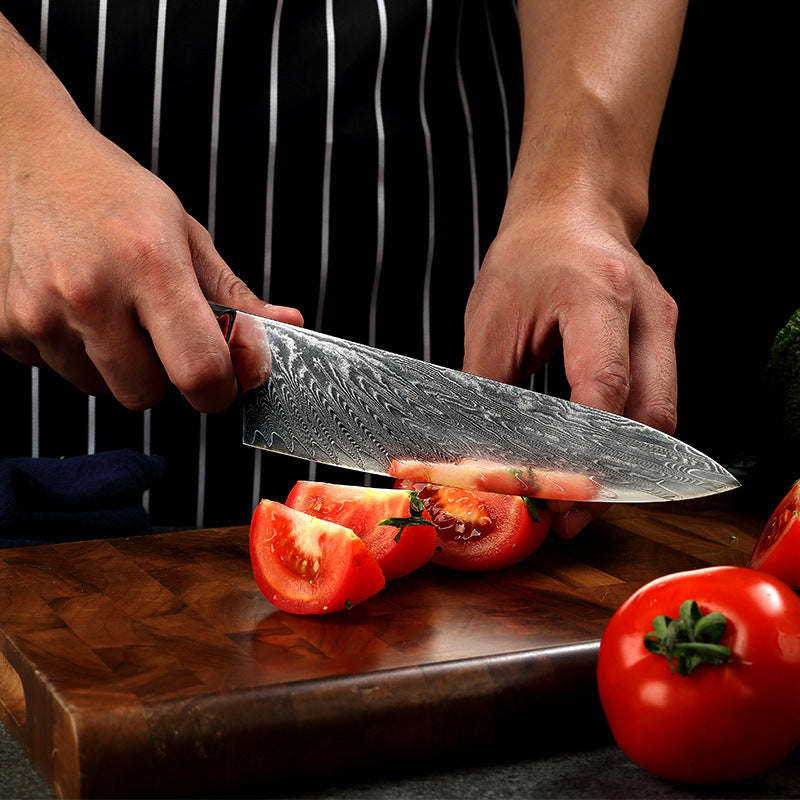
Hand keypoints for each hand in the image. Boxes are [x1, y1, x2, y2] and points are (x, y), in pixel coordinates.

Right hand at [0, 38, 300, 412]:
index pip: (198, 370)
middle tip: (160, 334)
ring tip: (112, 311)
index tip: (222, 381)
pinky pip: (58, 373)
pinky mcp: (2, 325)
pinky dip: (75, 354)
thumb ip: (234, 293)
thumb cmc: (115, 194)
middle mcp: (89, 292)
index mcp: (150, 264)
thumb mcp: (184, 232)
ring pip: (101, 390)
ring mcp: (38, 311)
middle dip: (165, 377)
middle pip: (146, 395)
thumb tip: (288, 327)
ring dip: (118, 367)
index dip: (219, 389)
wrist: (25, 155)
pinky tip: (73, 308)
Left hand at [463, 200, 677, 537]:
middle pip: (651, 414)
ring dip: (624, 465)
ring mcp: (664, 325)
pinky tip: (596, 462)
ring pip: (662, 416)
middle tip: (572, 519)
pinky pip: (656, 401)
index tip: (557, 496)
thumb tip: (483, 454)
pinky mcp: (663, 339)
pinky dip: (629, 441)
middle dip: (614, 476)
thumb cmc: (526, 255)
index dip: (584, 451)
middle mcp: (647, 311)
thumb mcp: (491, 319)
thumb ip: (489, 389)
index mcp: (597, 294)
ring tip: (580, 501)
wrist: (570, 210)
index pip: (604, 387)